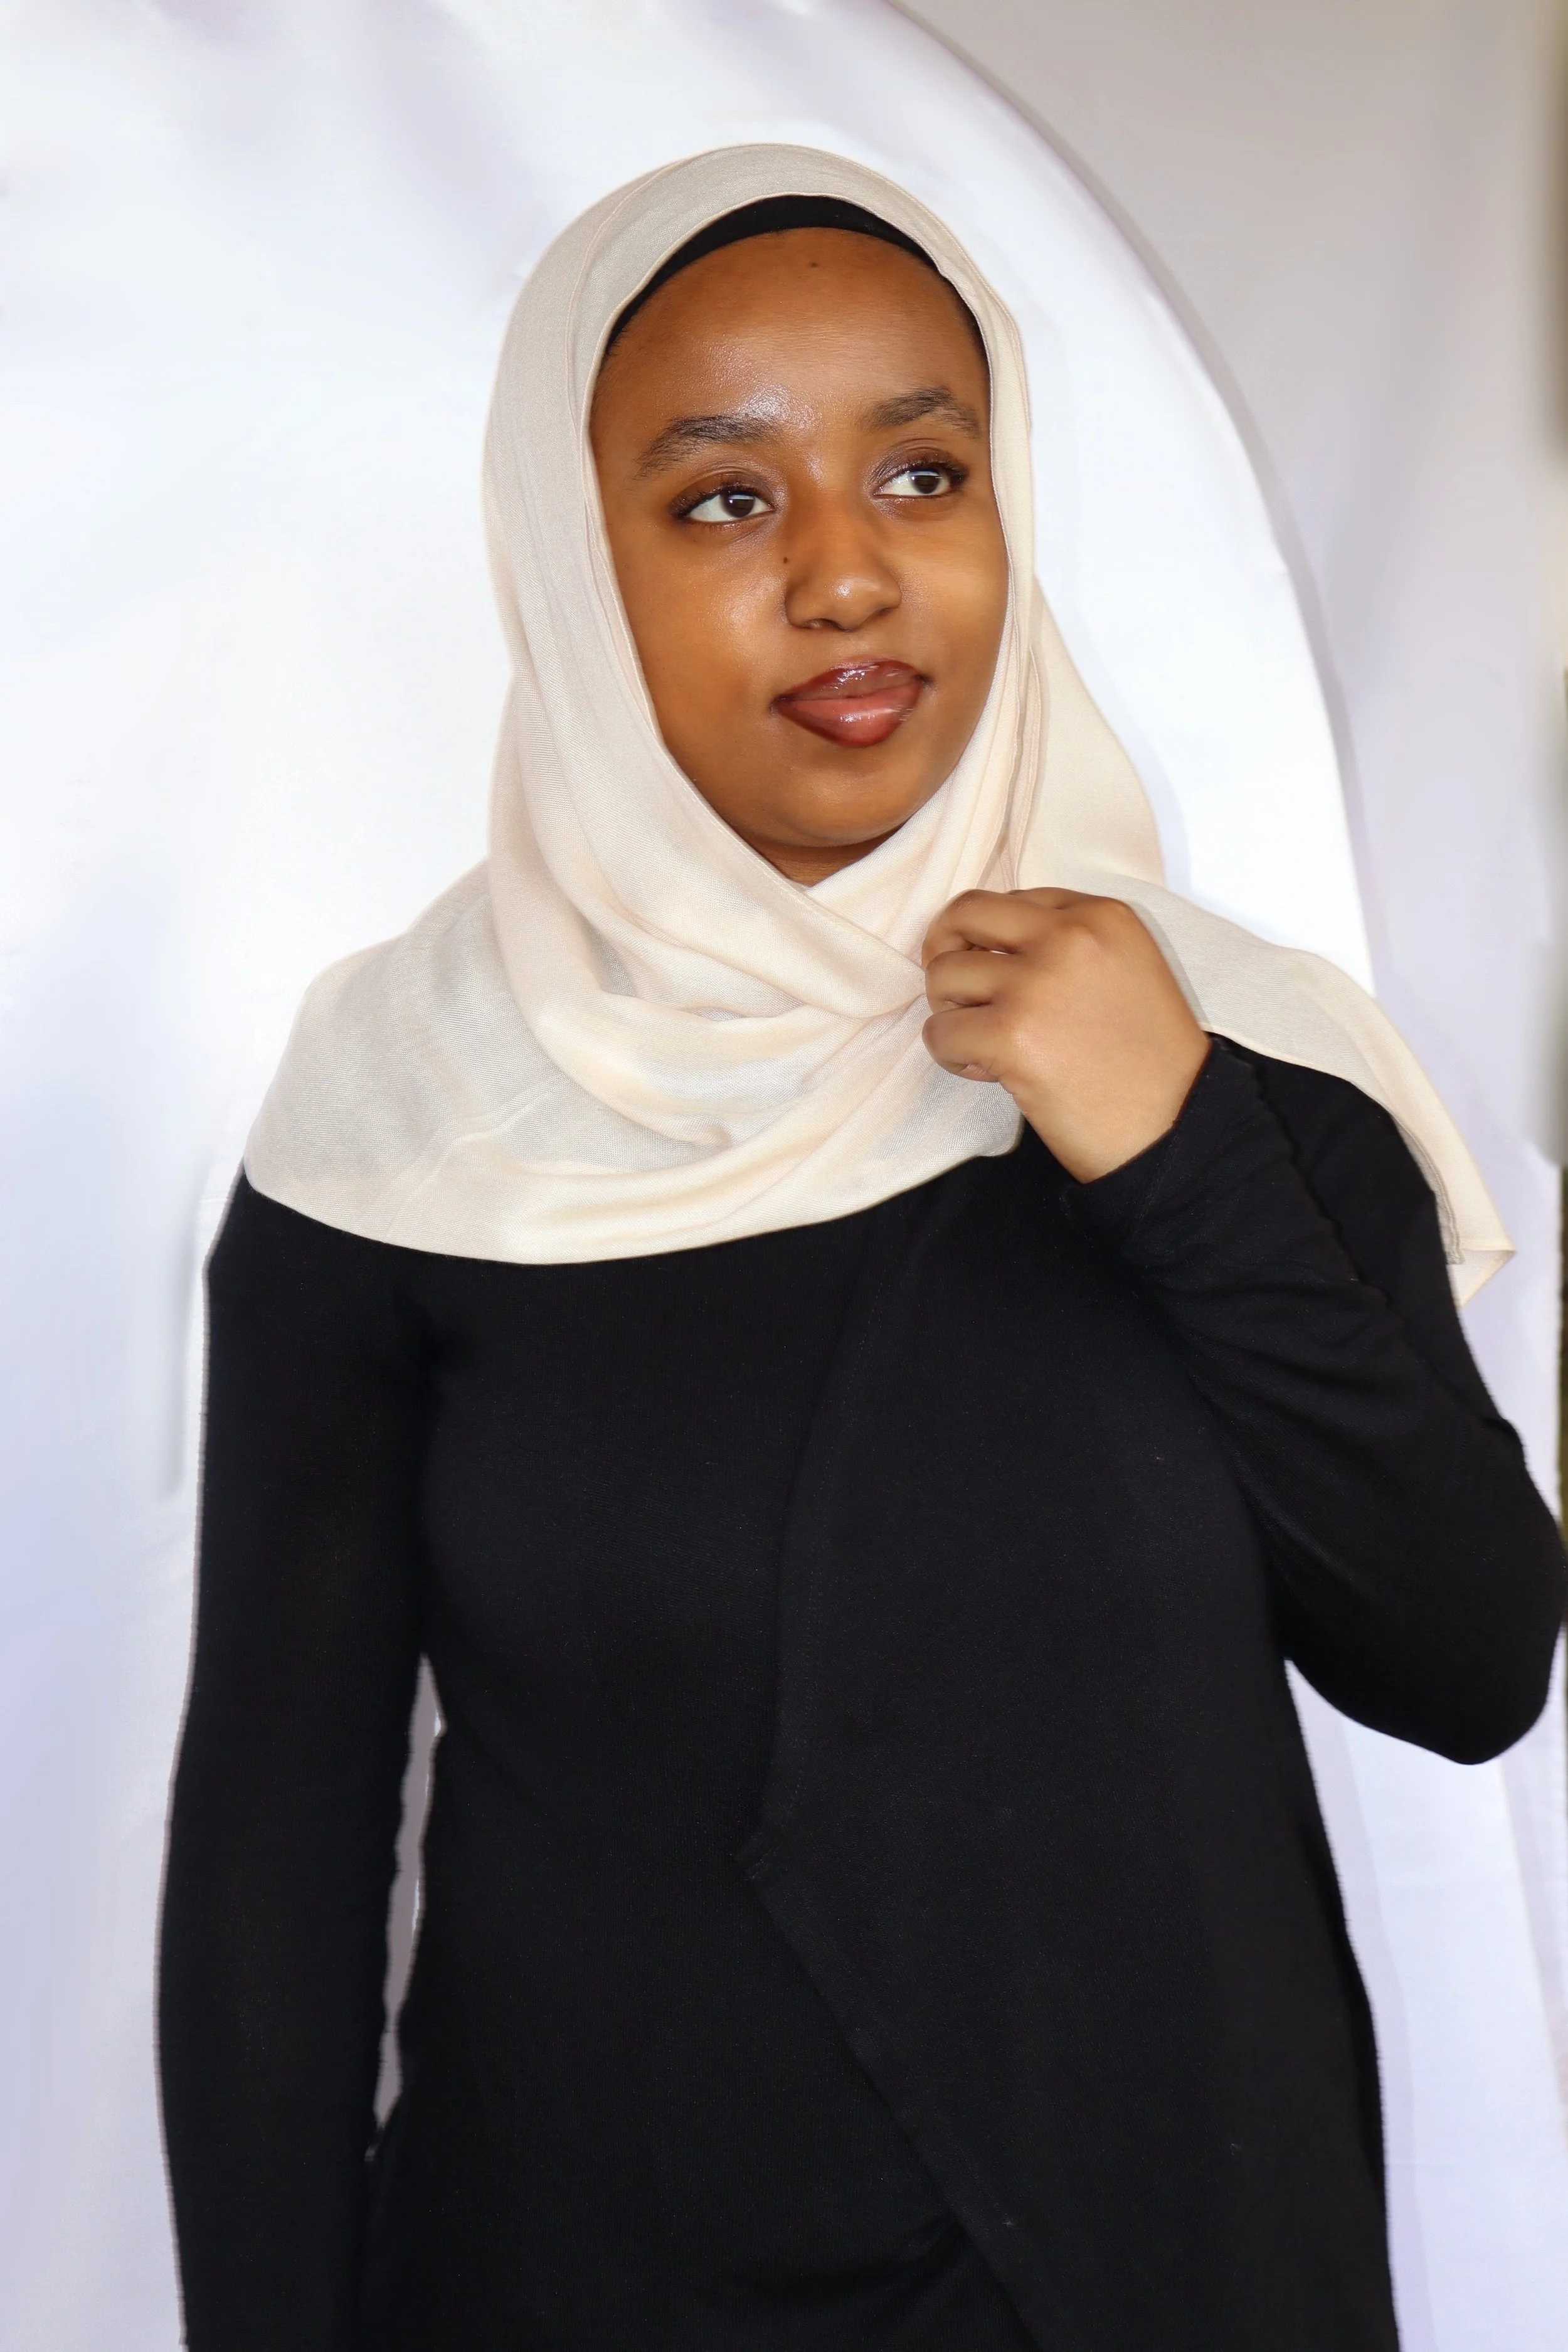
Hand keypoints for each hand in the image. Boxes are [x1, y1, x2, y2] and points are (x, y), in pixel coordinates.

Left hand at [921, 888, 1209, 1181]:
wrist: (1176, 1128)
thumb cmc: (1151, 1063)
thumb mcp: (1129, 969)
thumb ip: (1070, 944)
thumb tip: (990, 945)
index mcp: (1102, 915)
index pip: (1012, 901)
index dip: (992, 940)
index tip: (1006, 978)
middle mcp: (1068, 937)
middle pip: (965, 915)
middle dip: (947, 951)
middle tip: (959, 993)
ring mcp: (1036, 985)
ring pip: (943, 975)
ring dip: (951, 1012)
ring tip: (985, 1043)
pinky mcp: (1011, 1036)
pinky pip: (939, 1032)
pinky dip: (952, 1055)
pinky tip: (990, 1072)